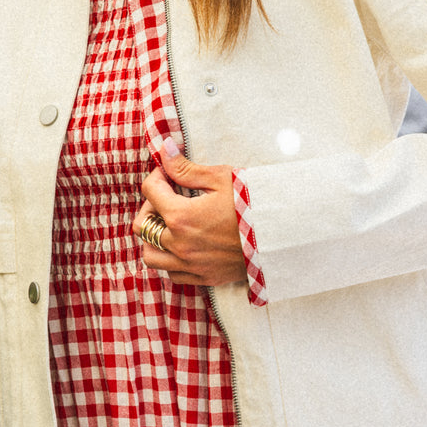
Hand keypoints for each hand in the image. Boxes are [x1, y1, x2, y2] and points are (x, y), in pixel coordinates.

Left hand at [132, 137, 244, 285]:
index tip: (168, 173)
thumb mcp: (221, 178)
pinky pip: (172, 273)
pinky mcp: (205, 277)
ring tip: (170, 224)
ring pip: (150, 255)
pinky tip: (183, 245)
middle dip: (150, 206)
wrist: (284, 233)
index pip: (149, 190)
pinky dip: (169, 259)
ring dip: (154, 238)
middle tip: (168, 197)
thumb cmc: (253, 202)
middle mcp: (180, 244)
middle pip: (142, 225)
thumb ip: (185, 168)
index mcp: (180, 216)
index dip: (156, 175)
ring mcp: (191, 264)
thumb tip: (163, 149)